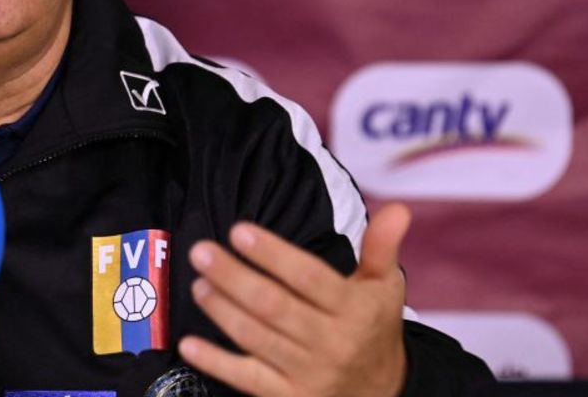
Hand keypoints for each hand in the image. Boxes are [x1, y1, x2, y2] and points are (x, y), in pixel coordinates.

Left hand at [179, 203, 411, 396]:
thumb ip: (382, 247)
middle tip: (200, 251)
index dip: (272, 254)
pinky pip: (247, 380)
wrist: (383, 393)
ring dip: (221, 310)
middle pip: (273, 306)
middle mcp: (331, 342)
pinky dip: (216, 363)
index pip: (308, 277)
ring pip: (256, 338)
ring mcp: (308, 374)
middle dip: (233, 277)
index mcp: (354, 309)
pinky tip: (189, 344)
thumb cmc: (373, 328)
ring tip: (198, 283)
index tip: (238, 231)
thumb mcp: (384, 287)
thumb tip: (398, 208)